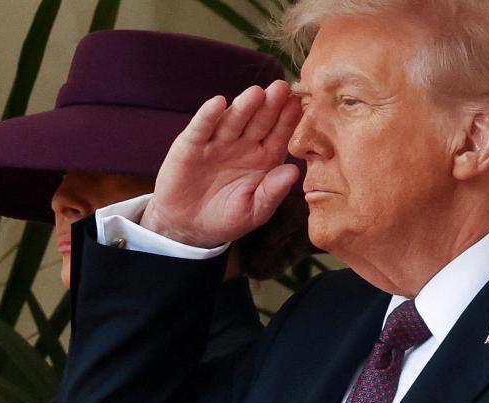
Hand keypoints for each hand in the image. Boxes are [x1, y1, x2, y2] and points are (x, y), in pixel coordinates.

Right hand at [141, 79, 302, 247]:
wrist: (189, 227)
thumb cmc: (226, 218)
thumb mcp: (254, 210)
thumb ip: (272, 191)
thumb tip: (294, 171)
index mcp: (263, 159)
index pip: (278, 136)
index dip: (288, 121)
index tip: (300, 105)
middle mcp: (242, 145)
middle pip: (258, 121)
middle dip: (270, 105)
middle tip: (282, 88)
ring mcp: (217, 142)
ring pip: (233, 120)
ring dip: (244, 106)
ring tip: (256, 93)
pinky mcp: (191, 145)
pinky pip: (201, 128)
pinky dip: (208, 116)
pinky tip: (218, 103)